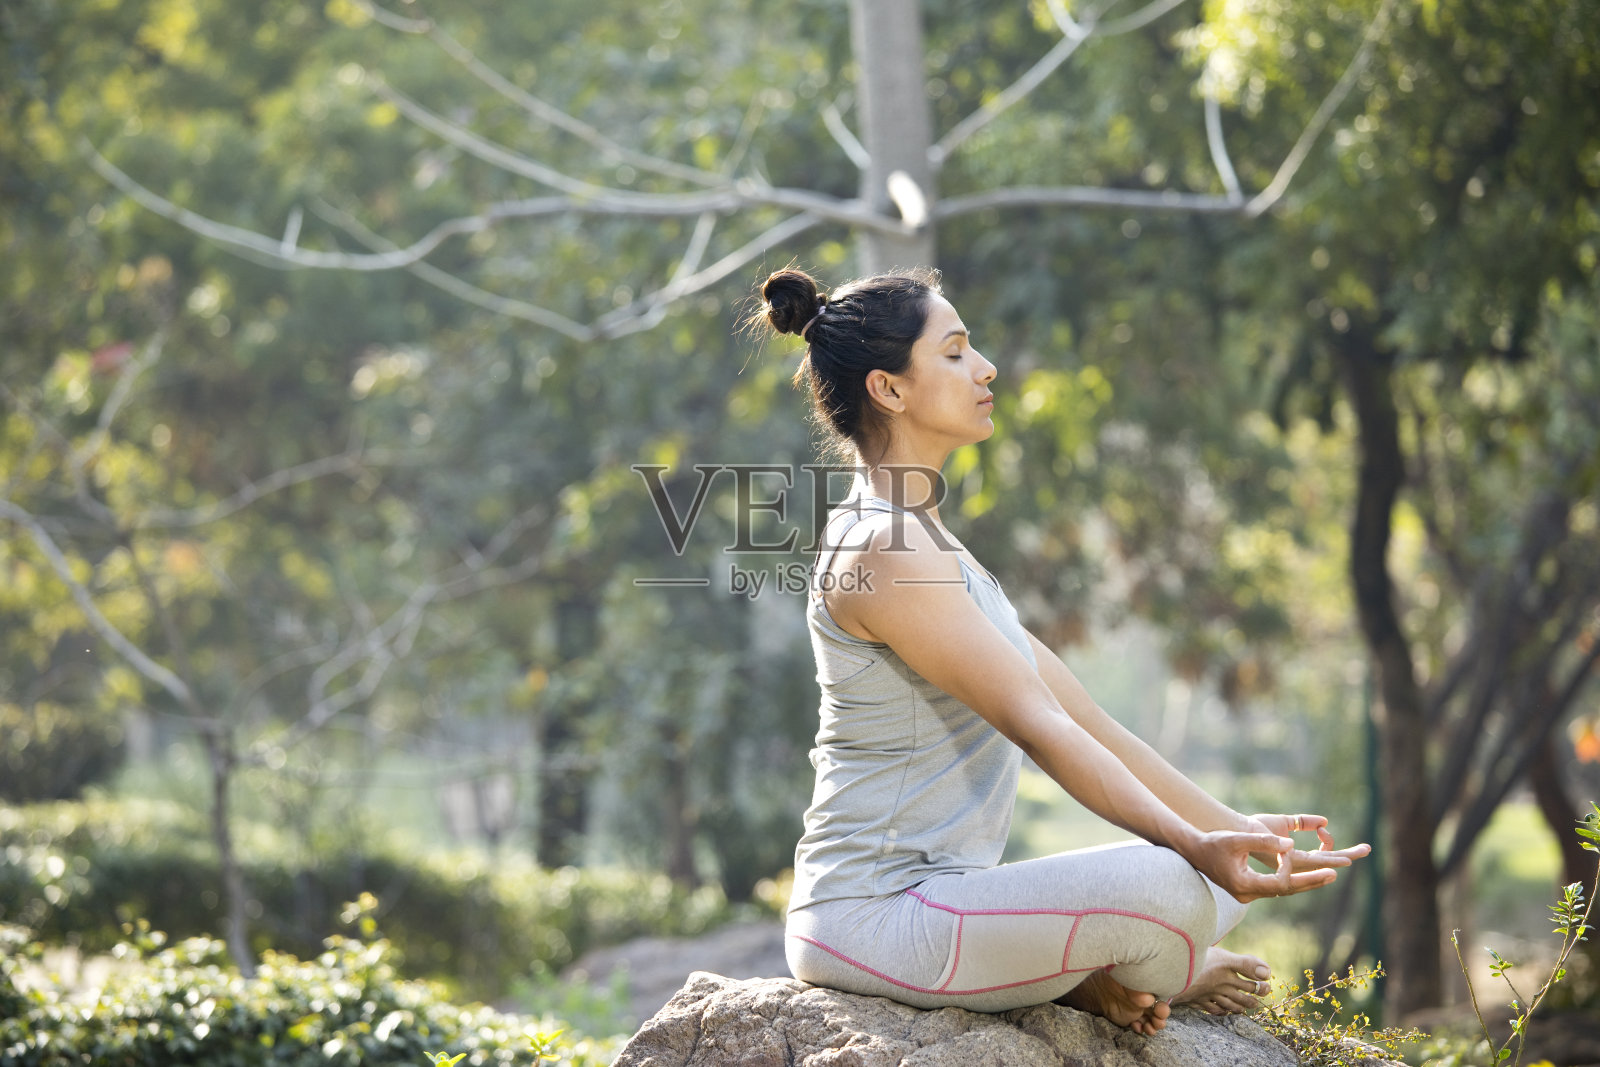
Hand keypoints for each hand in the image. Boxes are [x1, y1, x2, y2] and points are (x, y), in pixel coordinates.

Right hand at [1182, 828, 1339, 902]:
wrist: (1193, 851)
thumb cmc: (1213, 843)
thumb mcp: (1238, 839)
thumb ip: (1265, 841)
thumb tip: (1291, 844)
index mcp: (1244, 885)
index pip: (1279, 883)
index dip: (1291, 868)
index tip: (1290, 850)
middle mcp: (1247, 895)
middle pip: (1286, 891)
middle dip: (1310, 882)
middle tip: (1334, 875)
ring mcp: (1247, 895)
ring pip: (1281, 890)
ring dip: (1303, 882)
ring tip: (1327, 875)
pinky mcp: (1247, 890)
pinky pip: (1274, 887)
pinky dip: (1289, 880)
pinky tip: (1303, 874)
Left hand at [1242, 813, 1371, 873]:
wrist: (1240, 829)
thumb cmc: (1257, 827)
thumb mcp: (1284, 821)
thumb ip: (1303, 821)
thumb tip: (1324, 821)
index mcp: (1297, 856)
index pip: (1322, 854)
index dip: (1329, 841)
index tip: (1322, 827)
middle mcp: (1297, 862)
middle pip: (1328, 859)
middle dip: (1349, 854)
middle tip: (1367, 848)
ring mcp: (1295, 863)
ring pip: (1325, 860)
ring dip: (1343, 856)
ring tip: (1362, 852)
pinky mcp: (1290, 860)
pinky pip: (1315, 860)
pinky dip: (1330, 858)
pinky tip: (1345, 858)